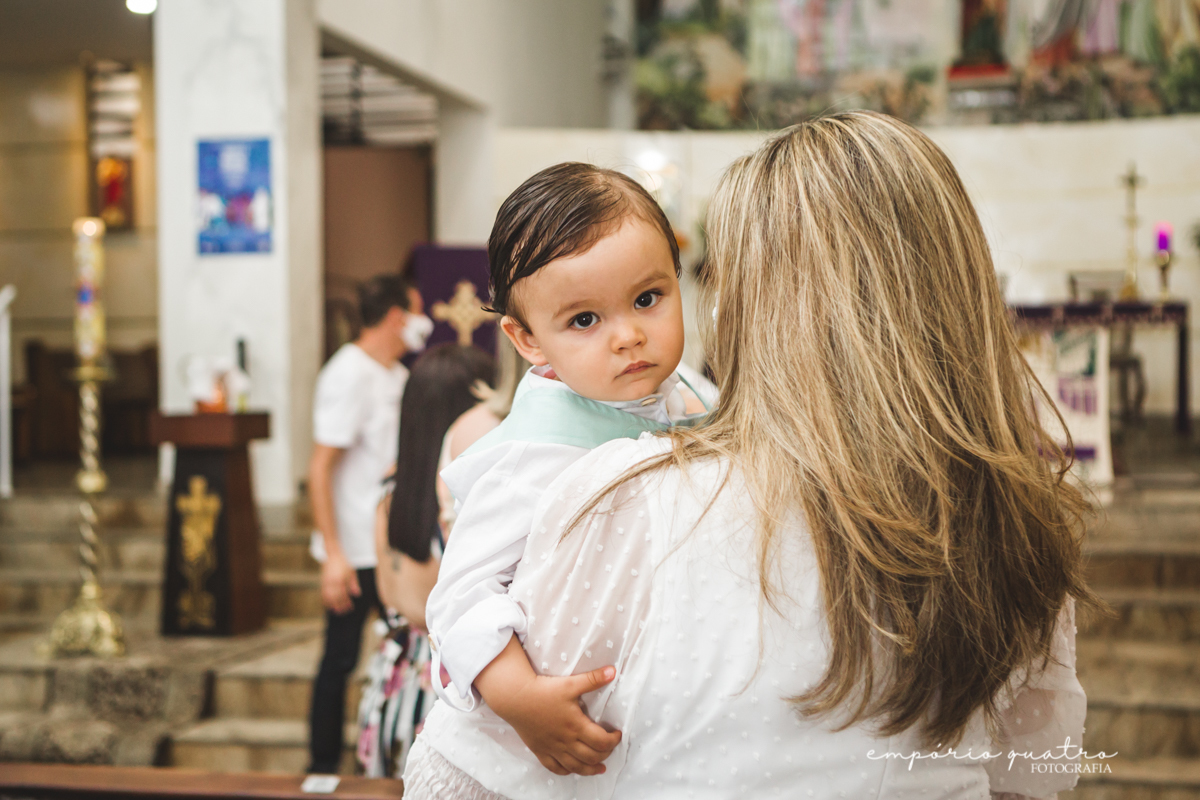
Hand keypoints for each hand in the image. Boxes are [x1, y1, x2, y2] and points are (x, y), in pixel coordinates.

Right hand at [320, 550, 360, 613]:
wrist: (333, 555)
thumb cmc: (344, 564)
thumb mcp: (352, 572)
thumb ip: (354, 584)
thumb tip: (357, 594)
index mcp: (341, 580)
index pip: (344, 595)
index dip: (347, 602)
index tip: (350, 607)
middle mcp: (332, 582)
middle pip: (336, 598)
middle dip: (340, 606)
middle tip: (344, 612)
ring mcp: (326, 582)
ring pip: (328, 597)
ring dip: (332, 605)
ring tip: (336, 611)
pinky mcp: (322, 582)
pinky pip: (323, 593)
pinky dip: (325, 600)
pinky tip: (328, 605)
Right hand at [488, 666, 621, 776]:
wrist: (515, 698)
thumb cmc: (543, 690)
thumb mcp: (570, 683)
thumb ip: (593, 679)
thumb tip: (613, 671)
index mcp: (576, 725)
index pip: (602, 741)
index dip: (614, 741)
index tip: (618, 734)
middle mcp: (566, 741)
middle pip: (592, 756)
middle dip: (605, 754)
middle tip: (609, 747)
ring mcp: (552, 748)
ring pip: (576, 767)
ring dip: (591, 769)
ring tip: (600, 768)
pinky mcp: (540, 750)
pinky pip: (555, 768)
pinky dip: (567, 771)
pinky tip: (573, 769)